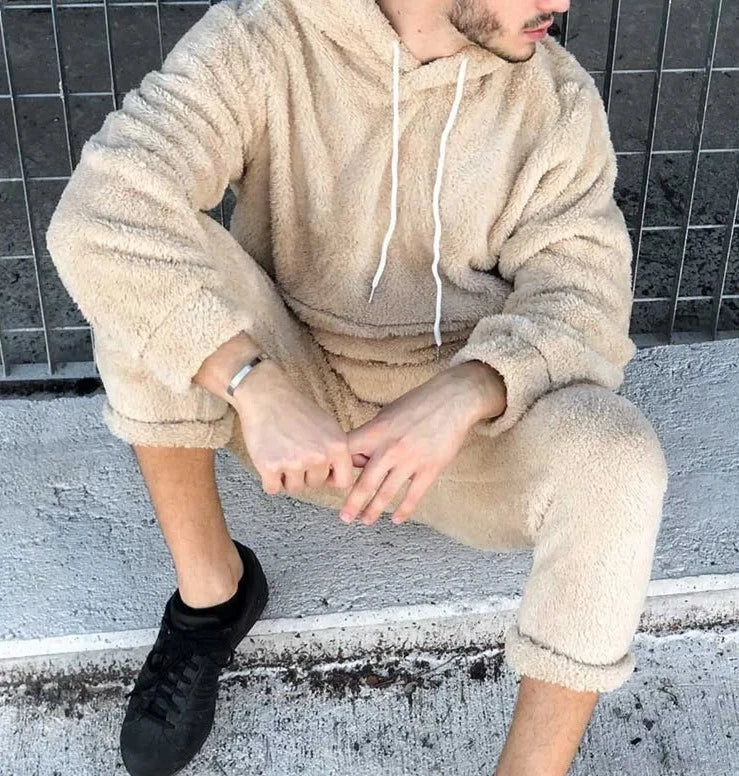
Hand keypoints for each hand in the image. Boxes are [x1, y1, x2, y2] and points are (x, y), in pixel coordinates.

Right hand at [233, 360, 354, 495]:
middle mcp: (319, 456)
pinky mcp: (270, 466)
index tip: (320, 470)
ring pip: (294, 488)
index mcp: (337, 446)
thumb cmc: (297, 409)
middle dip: (305, 474)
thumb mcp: (329, 426)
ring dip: (286, 477)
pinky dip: (269, 480)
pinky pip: (272, 488)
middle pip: (315, 484)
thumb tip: (335, 477)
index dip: (330, 478)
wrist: (267, 396)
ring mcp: (294, 462)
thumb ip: (335, 451)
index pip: (343, 481)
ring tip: (281, 453)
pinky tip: (268, 461)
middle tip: (294, 452)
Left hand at [339, 361, 505, 525]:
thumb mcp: (386, 414)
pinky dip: (403, 510)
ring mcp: (410, 460)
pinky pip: (413, 496)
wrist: (453, 399)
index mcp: (376, 432)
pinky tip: (396, 519)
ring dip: (374, 510)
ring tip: (365, 521)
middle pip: (365, 482)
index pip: (348, 454)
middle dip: (352, 503)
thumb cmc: (417, 404)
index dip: (337, 468)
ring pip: (386, 493)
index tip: (330, 482)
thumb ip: (371, 436)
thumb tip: (356, 459)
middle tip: (344, 517)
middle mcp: (390, 448)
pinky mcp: (430, 469)